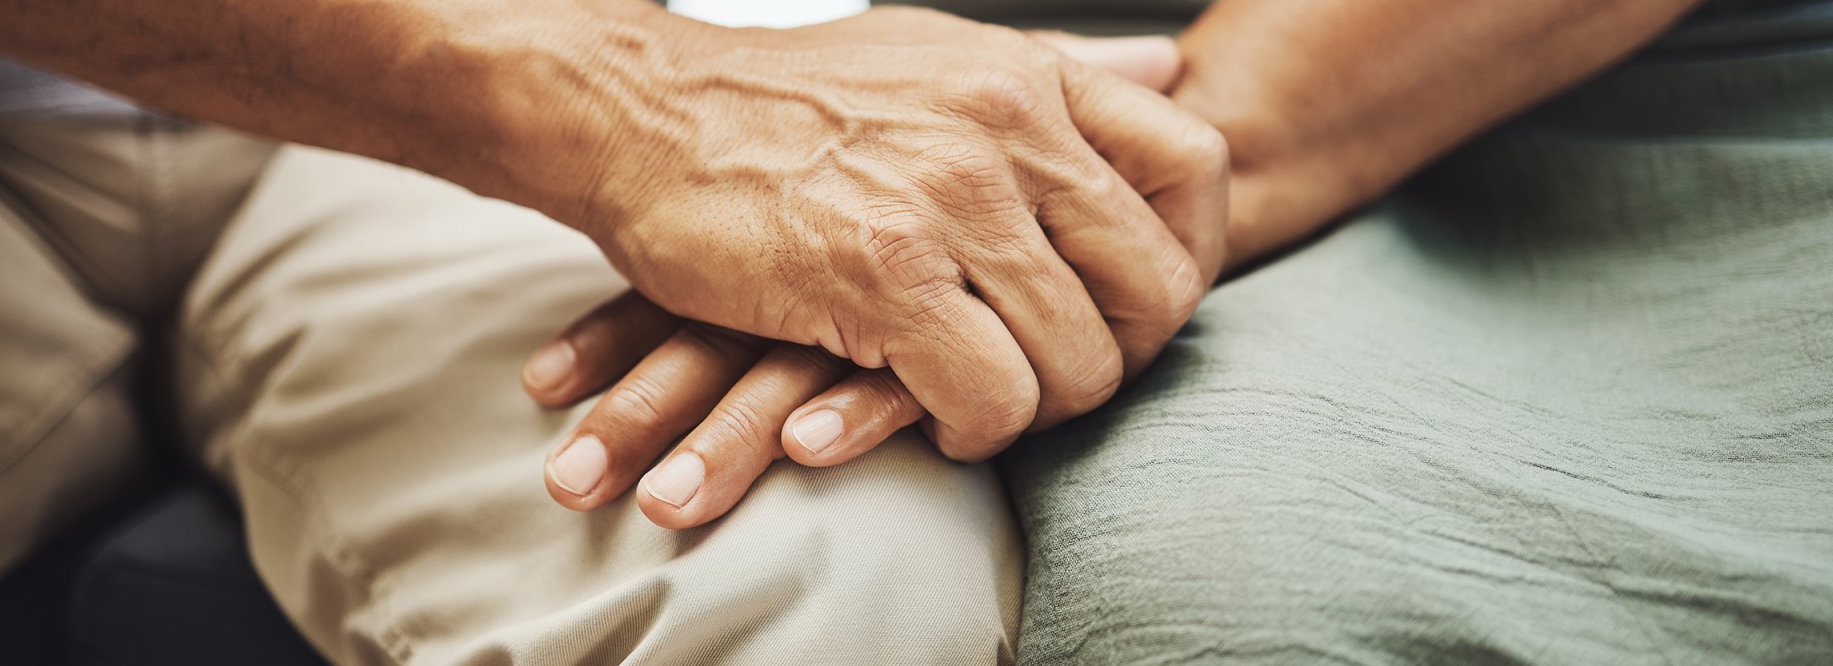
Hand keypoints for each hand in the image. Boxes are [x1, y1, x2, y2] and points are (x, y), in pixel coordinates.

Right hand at [527, 32, 1219, 526]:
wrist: (637, 111)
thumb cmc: (783, 98)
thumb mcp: (939, 53)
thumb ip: (1059, 70)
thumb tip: (1169, 64)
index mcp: (1029, 77)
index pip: (1195, 168)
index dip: (1188, 257)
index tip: (1131, 303)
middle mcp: (1007, 128)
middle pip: (1155, 286)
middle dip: (1120, 357)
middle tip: (1056, 378)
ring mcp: (949, 201)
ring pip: (1079, 359)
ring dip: (1040, 408)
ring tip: (985, 404)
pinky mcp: (882, 276)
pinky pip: (993, 397)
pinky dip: (975, 430)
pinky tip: (928, 417)